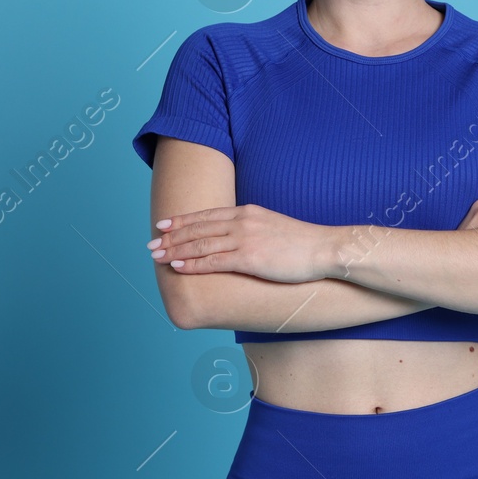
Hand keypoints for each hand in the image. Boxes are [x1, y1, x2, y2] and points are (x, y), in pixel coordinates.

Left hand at [148, 203, 330, 283]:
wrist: (326, 249)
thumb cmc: (303, 243)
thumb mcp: (273, 227)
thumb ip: (253, 229)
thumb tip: (238, 240)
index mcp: (247, 212)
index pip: (206, 215)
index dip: (181, 221)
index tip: (163, 225)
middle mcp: (242, 222)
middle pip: (198, 228)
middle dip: (171, 237)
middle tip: (151, 244)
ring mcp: (245, 239)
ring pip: (201, 244)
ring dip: (175, 250)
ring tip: (157, 256)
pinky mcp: (250, 258)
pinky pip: (214, 261)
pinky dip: (193, 264)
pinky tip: (178, 266)